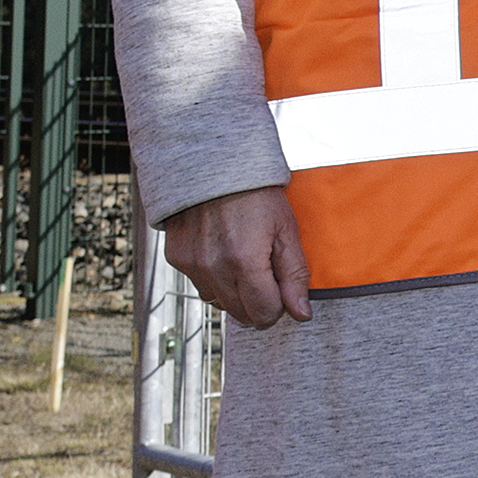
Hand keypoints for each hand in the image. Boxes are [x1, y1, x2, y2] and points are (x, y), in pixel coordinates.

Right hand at [162, 183, 312, 330]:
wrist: (214, 164)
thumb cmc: (256, 194)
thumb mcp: (286, 230)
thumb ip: (294, 275)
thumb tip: (301, 313)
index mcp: (244, 261)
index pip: (263, 313)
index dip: (279, 306)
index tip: (282, 289)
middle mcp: (213, 267)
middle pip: (241, 314)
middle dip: (258, 302)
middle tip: (267, 275)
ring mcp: (191, 264)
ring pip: (219, 303)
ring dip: (236, 293)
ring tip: (245, 261)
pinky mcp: (176, 258)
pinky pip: (200, 286)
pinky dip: (215, 279)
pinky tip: (224, 254)